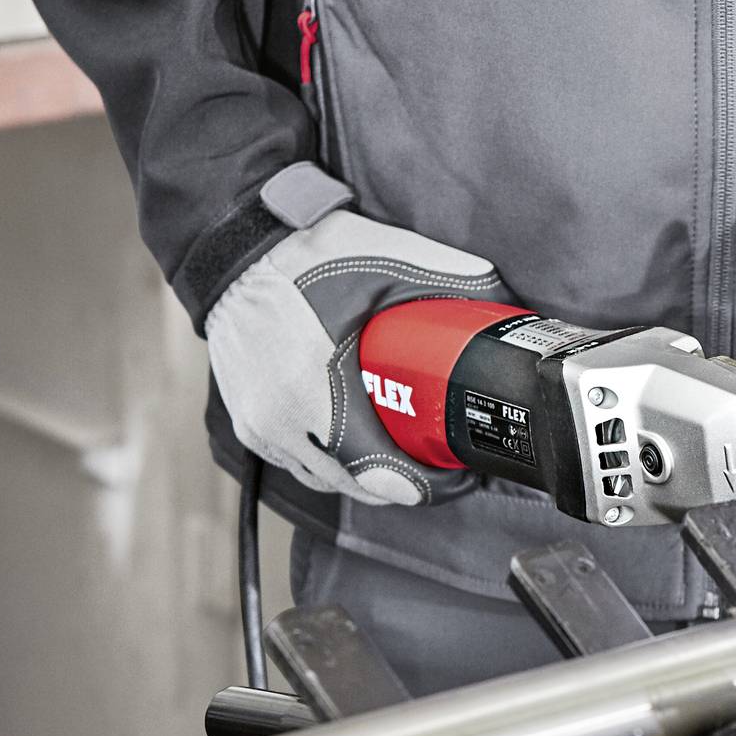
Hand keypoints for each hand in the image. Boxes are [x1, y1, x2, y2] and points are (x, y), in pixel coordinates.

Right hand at [206, 204, 510, 503]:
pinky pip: (297, 464)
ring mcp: (257, 426)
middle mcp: (278, 419)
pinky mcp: (245, 424)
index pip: (375, 472)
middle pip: (355, 484)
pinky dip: (330, 462)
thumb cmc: (302, 255)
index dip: (423, 482)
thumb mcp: (385, 259)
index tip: (452, 472)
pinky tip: (357, 443)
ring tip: (402, 456)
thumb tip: (504, 301)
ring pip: (324, 480)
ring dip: (364, 476)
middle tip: (437, 463)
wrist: (231, 251)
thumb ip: (448, 278)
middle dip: (401, 482)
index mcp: (311, 388)